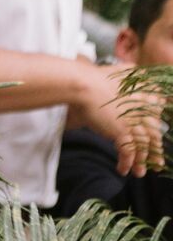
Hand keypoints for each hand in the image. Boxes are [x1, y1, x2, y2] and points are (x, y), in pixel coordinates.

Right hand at [71, 63, 166, 177]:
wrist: (84, 85)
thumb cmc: (95, 77)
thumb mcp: (119, 70)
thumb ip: (129, 70)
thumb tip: (133, 68)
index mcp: (145, 97)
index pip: (156, 118)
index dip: (156, 132)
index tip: (155, 142)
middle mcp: (144, 111)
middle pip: (154, 135)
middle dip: (155, 151)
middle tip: (156, 164)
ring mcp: (134, 122)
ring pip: (143, 146)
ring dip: (141, 161)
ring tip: (140, 173)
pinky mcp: (122, 131)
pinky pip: (128, 151)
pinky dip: (127, 162)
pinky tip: (123, 170)